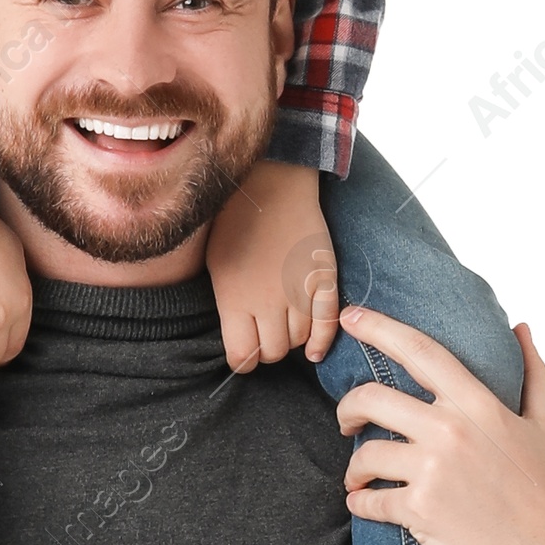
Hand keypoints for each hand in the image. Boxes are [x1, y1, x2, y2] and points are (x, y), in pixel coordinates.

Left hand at [204, 159, 338, 371]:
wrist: (271, 184)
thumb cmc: (235, 223)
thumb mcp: (216, 267)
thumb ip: (228, 306)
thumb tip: (239, 341)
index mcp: (234, 299)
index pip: (242, 357)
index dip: (243, 361)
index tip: (243, 355)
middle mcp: (268, 301)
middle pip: (273, 352)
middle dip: (267, 351)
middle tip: (264, 338)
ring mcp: (299, 290)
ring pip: (300, 341)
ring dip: (292, 341)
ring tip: (284, 329)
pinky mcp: (324, 278)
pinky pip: (328, 323)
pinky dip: (322, 342)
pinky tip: (315, 352)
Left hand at [334, 312, 544, 544]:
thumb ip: (533, 373)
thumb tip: (522, 329)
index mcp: (479, 405)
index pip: (420, 352)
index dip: (380, 328)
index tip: (351, 316)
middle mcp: (451, 431)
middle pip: (373, 399)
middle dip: (348, 406)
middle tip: (346, 420)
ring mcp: (433, 472)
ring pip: (365, 453)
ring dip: (354, 466)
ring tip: (359, 474)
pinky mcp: (420, 511)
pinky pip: (369, 500)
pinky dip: (359, 502)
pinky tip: (363, 503)